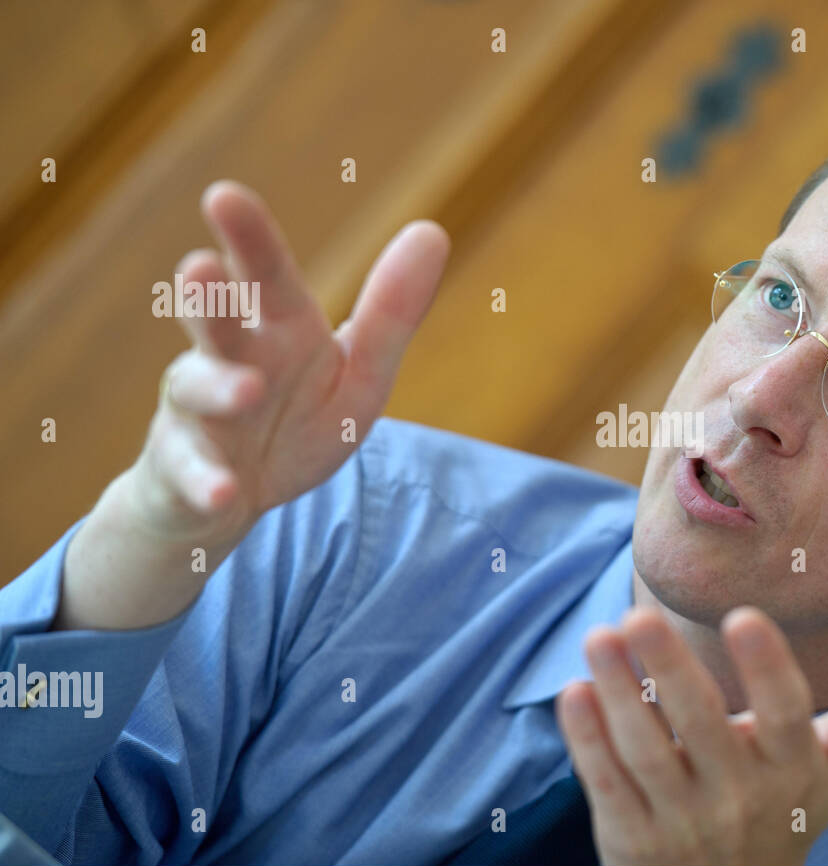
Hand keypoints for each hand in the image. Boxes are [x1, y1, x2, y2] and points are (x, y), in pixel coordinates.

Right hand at [130, 180, 449, 545]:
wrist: (229, 496)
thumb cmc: (294, 422)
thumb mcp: (358, 375)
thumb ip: (390, 315)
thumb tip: (433, 230)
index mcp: (278, 330)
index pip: (266, 275)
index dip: (249, 238)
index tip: (225, 195)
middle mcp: (228, 358)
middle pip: (217, 321)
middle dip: (208, 297)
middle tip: (200, 268)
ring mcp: (198, 413)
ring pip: (196, 389)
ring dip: (217, 386)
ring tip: (247, 388)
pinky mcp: (181, 470)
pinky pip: (190, 474)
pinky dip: (204, 481)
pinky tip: (223, 491)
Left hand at [556, 606, 827, 865]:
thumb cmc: (783, 812)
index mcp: (790, 770)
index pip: (785, 715)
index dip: (766, 669)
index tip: (744, 617)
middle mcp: (737, 797)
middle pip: (701, 727)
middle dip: (670, 671)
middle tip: (637, 616)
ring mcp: (679, 820)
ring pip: (645, 752)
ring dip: (619, 695)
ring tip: (599, 637)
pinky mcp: (629, 836)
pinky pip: (605, 784)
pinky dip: (587, 742)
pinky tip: (574, 694)